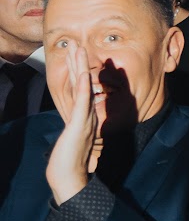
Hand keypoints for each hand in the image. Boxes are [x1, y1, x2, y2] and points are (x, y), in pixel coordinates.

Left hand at [45, 42, 99, 203]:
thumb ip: (76, 130)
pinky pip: (83, 101)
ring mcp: (86, 117)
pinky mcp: (82, 123)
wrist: (70, 176)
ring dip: (81, 66)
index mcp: (84, 116)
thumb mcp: (71, 141)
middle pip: (82, 82)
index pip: (81, 89)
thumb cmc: (69, 162)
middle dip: (78, 62)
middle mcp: (87, 114)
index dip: (78, 71)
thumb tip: (76, 125)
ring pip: (84, 87)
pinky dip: (83, 86)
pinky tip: (83, 73)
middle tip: (76, 43)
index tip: (75, 56)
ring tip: (78, 48)